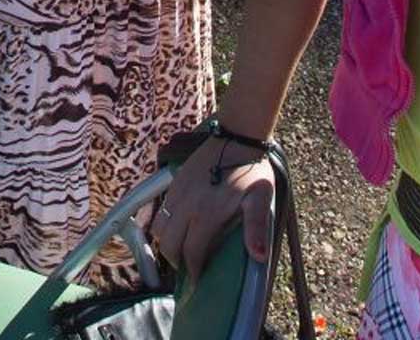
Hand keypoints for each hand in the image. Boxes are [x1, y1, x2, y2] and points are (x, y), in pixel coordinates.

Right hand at [154, 136, 275, 270]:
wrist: (236, 138)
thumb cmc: (251, 172)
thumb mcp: (260, 200)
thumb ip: (257, 228)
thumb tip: (259, 257)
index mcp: (206, 215)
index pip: (191, 253)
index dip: (193, 271)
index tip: (197, 281)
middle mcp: (186, 207)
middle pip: (170, 245)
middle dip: (177, 262)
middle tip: (189, 268)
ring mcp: (177, 194)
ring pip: (159, 229)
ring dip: (167, 243)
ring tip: (182, 248)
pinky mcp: (174, 184)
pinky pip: (160, 211)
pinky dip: (165, 225)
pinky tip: (180, 226)